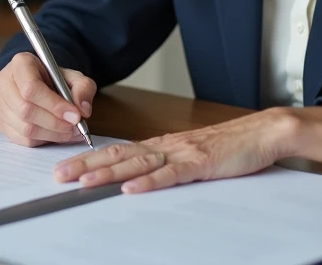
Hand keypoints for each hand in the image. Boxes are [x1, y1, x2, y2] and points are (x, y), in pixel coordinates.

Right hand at [0, 52, 95, 147]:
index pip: (31, 88)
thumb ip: (83, 88)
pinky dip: (43, 140)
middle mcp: (4, 82)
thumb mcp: (75, 77)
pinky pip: (22, 139)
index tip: (75, 116)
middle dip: (55, 123)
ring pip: (24, 128)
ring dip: (52, 134)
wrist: (41, 85)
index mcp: (20, 63)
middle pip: (26, 110)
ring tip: (70, 131)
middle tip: (75, 127)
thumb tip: (82, 109)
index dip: (54, 105)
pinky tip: (56, 134)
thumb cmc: (55, 80)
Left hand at [53, 108, 296, 193]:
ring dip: (109, 173)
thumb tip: (139, 177)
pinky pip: (171, 174)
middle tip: (59, 175)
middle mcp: (166, 146)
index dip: (89, 159)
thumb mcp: (191, 156)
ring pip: (138, 163)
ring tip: (84, 182)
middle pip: (119, 155)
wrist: (263, 133)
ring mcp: (183, 153)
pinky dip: (150, 182)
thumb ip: (166, 164)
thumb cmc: (230, 147)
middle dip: (86, 165)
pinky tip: (132, 188)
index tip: (65, 168)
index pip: (118, 151)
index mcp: (162, 145)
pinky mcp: (201, 163)